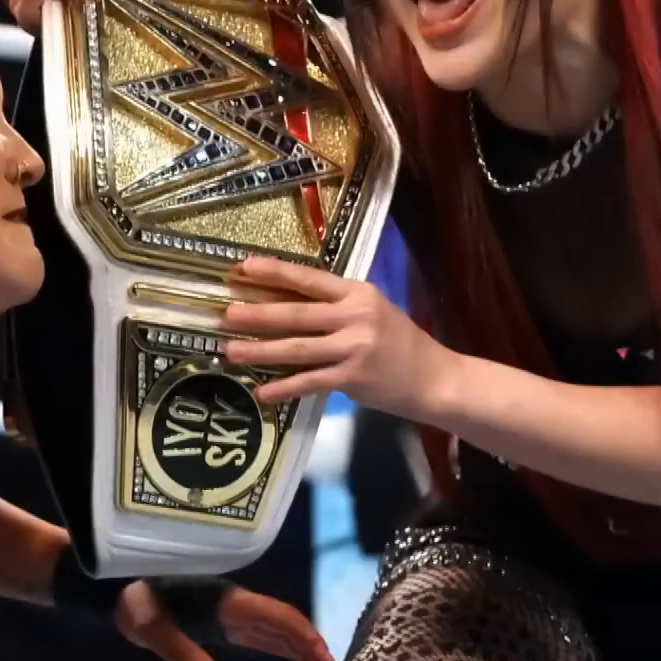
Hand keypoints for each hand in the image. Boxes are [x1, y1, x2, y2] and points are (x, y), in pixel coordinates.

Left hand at [115, 579, 333, 660]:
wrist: (109, 580)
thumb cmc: (129, 598)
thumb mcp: (150, 626)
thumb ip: (180, 652)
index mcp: (223, 602)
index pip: (273, 618)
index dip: (301, 637)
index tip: (324, 659)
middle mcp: (232, 601)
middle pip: (280, 621)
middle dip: (308, 644)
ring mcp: (226, 607)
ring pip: (272, 624)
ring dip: (297, 643)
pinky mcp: (218, 614)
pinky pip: (258, 627)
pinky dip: (279, 641)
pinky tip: (287, 652)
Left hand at [223, 255, 457, 418]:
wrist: (435, 378)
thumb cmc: (400, 342)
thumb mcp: (372, 311)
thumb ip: (336, 306)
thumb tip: (286, 301)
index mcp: (358, 293)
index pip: (309, 278)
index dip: (275, 272)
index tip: (244, 267)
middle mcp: (355, 316)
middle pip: (297, 313)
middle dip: (257, 314)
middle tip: (225, 314)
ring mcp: (354, 348)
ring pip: (297, 348)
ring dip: (260, 351)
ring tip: (230, 352)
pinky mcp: (353, 378)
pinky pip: (310, 382)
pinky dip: (284, 388)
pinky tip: (263, 393)